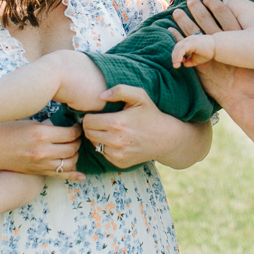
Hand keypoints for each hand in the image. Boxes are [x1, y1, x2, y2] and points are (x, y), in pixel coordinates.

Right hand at [0, 119, 84, 179]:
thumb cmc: (4, 129)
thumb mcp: (28, 122)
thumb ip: (47, 125)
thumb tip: (65, 124)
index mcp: (41, 134)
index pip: (71, 133)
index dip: (78, 128)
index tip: (77, 124)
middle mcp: (43, 151)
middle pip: (73, 148)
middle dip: (78, 141)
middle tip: (77, 135)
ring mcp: (41, 164)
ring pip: (70, 163)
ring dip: (75, 155)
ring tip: (73, 147)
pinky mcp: (37, 172)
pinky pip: (60, 176)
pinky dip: (73, 175)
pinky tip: (81, 175)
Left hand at [82, 83, 209, 169]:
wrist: (166, 138)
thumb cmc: (151, 115)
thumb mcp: (140, 96)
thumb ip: (120, 90)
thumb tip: (101, 96)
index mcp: (116, 123)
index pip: (87, 121)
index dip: (89, 116)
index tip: (97, 114)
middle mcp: (115, 141)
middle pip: (88, 134)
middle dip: (91, 127)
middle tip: (100, 121)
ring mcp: (117, 154)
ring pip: (94, 144)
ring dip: (98, 137)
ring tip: (109, 130)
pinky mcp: (120, 162)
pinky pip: (103, 154)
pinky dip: (106, 147)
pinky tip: (117, 140)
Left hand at [169, 0, 253, 110]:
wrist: (241, 95)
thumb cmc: (251, 74)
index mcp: (237, 37)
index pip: (224, 14)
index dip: (215, 4)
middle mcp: (222, 43)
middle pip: (206, 20)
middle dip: (196, 8)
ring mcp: (209, 54)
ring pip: (193, 31)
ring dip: (183, 20)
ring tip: (176, 11)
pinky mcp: (199, 64)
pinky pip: (184, 48)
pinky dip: (175, 37)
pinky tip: (169, 29)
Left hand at [171, 33, 215, 68]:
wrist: (217, 48)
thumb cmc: (208, 52)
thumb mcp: (196, 59)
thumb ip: (189, 61)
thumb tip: (183, 64)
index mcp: (188, 43)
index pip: (178, 48)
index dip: (175, 56)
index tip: (177, 64)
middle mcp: (188, 40)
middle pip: (177, 47)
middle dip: (174, 57)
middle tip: (175, 66)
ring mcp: (190, 40)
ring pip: (178, 47)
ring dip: (176, 57)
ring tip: (176, 65)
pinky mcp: (192, 42)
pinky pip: (183, 48)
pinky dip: (179, 54)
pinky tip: (179, 61)